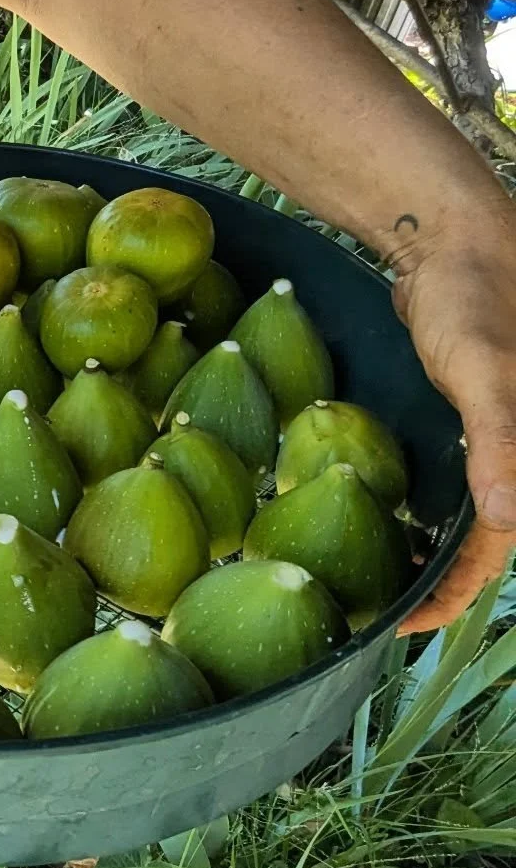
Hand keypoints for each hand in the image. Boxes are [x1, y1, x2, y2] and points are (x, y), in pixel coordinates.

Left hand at [393, 216, 515, 632]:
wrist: (451, 240)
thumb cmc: (476, 298)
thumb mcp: (484, 370)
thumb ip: (504, 440)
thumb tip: (510, 520)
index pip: (496, 546)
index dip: (452, 594)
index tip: (399, 627)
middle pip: (482, 541)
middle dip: (435, 582)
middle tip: (370, 613)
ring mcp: (492, 441)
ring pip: (462, 515)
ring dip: (424, 549)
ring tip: (366, 582)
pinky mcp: (463, 423)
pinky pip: (443, 482)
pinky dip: (415, 508)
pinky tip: (373, 523)